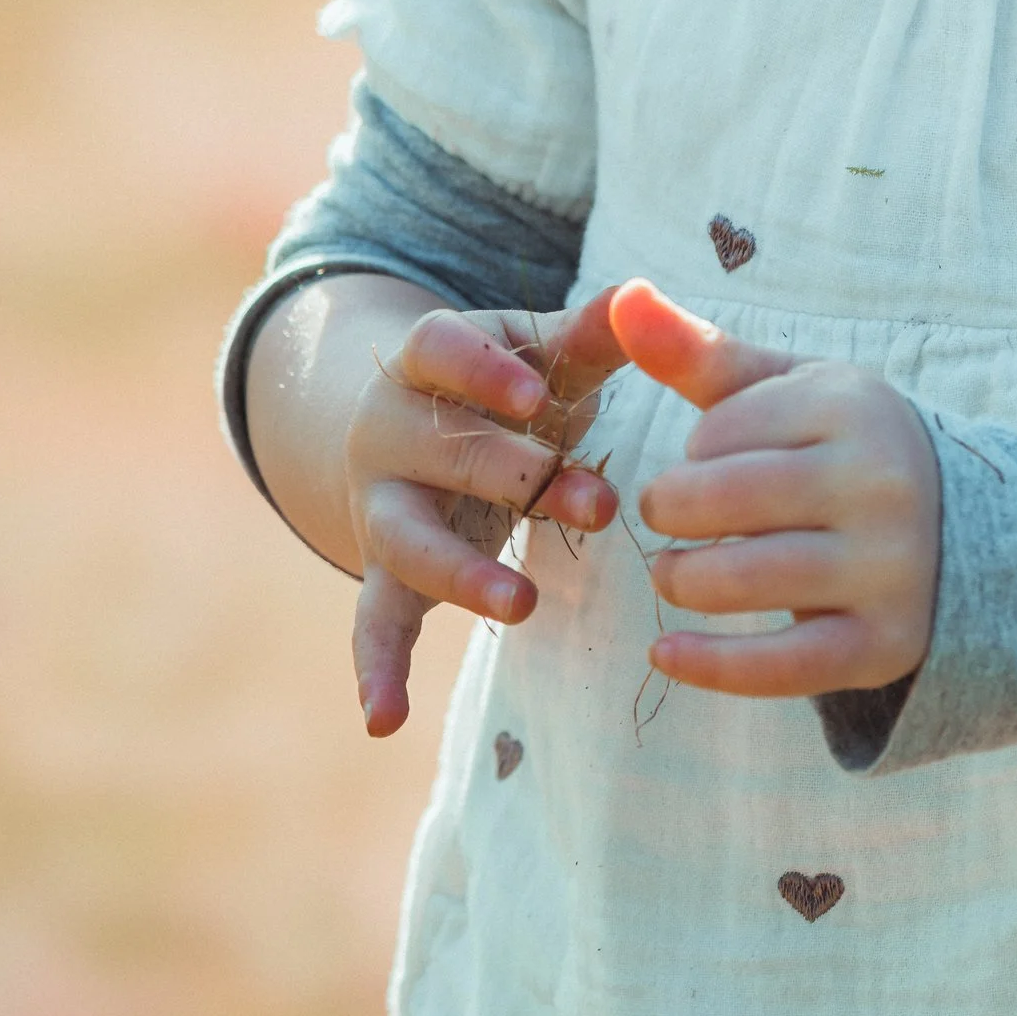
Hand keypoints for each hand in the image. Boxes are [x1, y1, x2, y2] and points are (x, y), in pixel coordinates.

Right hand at [346, 292, 628, 736]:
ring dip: (463, 575)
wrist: (420, 424)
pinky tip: (385, 719)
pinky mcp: (385, 569)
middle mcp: (389, 432)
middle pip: (444, 454)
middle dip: (520, 479)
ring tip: (523, 605)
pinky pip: (373, 620)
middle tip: (599, 506)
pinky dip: (377, 670)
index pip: (437, 352)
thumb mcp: (542, 351)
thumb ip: (588, 332)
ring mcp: (382, 505)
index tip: (533, 396)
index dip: (479, 372)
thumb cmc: (509, 385)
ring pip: (408, 539)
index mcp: (426, 360)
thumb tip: (643, 296)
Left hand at [614, 279, 940, 699]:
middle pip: (723, 503)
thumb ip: (698, 351)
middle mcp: (880, 483)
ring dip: (682, 581)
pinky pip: (781, 666)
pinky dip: (709, 664)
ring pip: (742, 581)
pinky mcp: (885, 644)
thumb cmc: (842, 449)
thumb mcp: (787, 390)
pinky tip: (664, 652)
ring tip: (675, 575)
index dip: (692, 453)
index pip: (718, 433)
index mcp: (855, 408)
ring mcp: (889, 568)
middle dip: (672, 513)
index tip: (715, 461)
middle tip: (670, 520)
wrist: (959, 531)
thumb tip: (620, 295)